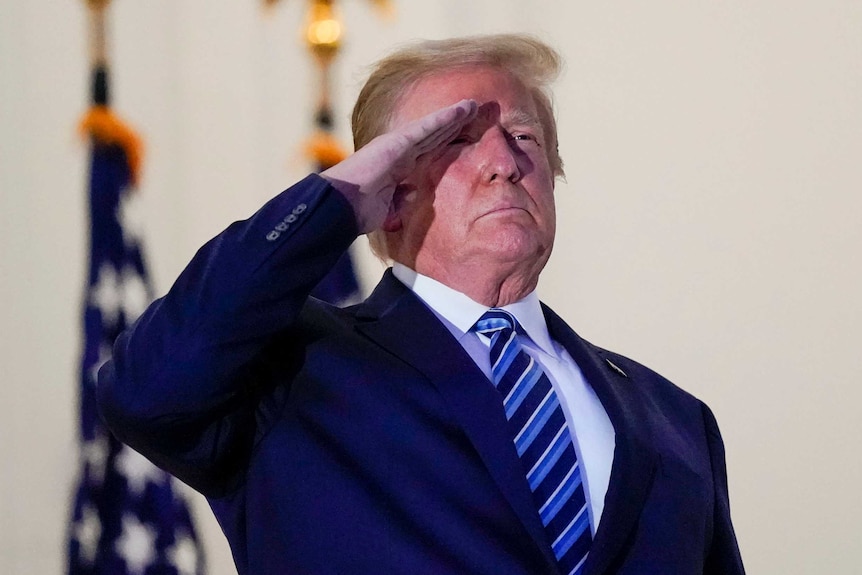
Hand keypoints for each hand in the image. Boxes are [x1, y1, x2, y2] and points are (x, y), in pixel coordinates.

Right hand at [320, 99, 477, 232]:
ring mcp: (397, 145)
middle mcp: (399, 152)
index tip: (463, 135)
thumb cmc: (358, 210)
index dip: (445, 141)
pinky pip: (426, 129)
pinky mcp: (397, 143)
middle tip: (472, 112)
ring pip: (433, 128)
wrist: (340, 205)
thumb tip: (414, 196)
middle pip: (433, 136)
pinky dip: (444, 119)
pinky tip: (461, 111)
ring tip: (473, 106)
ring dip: (453, 116)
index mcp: (397, 167)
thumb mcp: (388, 207)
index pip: (427, 151)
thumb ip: (401, 199)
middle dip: (453, 125)